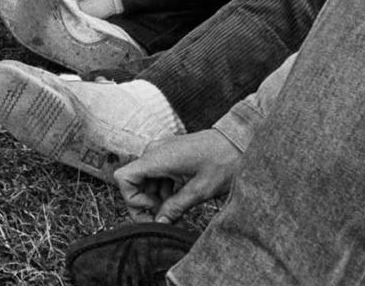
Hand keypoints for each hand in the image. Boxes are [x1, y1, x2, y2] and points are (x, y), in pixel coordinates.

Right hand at [115, 130, 242, 223]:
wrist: (241, 141)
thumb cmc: (224, 161)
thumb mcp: (200, 190)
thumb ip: (176, 207)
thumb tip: (160, 223)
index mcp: (158, 157)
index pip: (124, 178)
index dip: (132, 199)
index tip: (154, 211)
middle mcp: (154, 152)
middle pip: (133, 181)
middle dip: (146, 204)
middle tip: (165, 220)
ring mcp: (161, 152)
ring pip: (146, 180)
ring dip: (156, 199)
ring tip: (177, 214)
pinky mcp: (170, 155)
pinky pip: (157, 175)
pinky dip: (164, 191)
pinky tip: (180, 202)